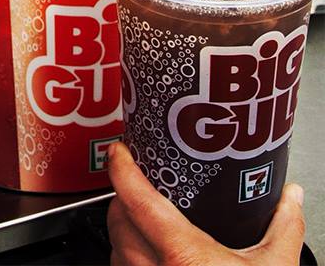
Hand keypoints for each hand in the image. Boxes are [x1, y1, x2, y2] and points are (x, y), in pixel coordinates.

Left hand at [106, 141, 304, 265]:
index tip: (120, 151)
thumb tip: (290, 196)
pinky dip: (128, 261)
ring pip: (115, 251)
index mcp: (183, 255)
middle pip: (118, 221)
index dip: (121, 168)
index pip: (135, 199)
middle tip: (137, 185)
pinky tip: (146, 257)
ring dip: (123, 232)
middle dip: (123, 199)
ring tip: (141, 219)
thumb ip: (282, 227)